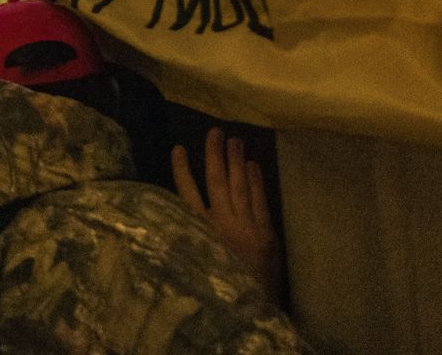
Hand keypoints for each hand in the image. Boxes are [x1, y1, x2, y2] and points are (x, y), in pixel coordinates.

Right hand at [172, 129, 283, 302]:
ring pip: (239, 187)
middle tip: (215, 131)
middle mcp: (222, 224)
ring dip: (237, 162)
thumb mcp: (195, 263)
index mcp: (200, 232)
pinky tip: (254, 166)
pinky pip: (260, 201)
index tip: (178, 149)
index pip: (187, 195)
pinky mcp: (266, 233)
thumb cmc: (218, 287)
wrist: (249, 310)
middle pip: (216, 183)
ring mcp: (246, 227)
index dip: (182, 171)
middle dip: (215, 156)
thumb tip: (176, 213)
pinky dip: (257, 182)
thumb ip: (189, 237)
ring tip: (236, 140)